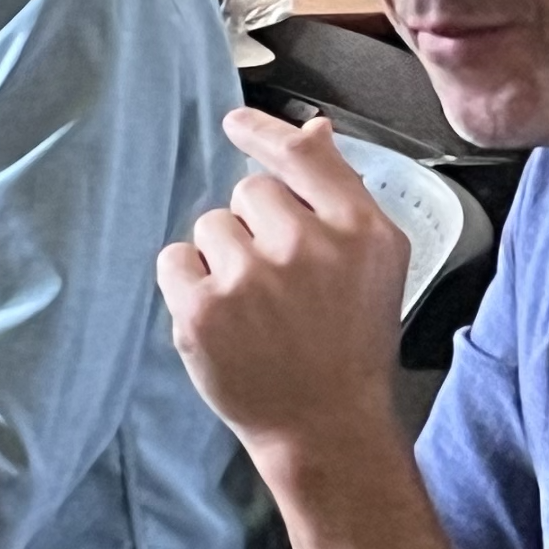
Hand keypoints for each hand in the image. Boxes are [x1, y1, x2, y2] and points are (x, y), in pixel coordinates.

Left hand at [159, 108, 408, 467]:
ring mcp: (250, 278)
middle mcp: (306, 248)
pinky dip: (188, 283)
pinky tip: (224, 317)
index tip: (238, 123)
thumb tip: (314, 130)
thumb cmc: (348, 344)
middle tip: (280, 282)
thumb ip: (341, 193)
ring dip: (223, 257)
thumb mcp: (374, 264)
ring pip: (211, 225)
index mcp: (359, 233)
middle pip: (249, 191)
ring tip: (256, 306)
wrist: (324, 425)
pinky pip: (175, 259)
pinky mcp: (202, 309)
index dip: (265, 133)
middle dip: (257, 227)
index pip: (303, 156)